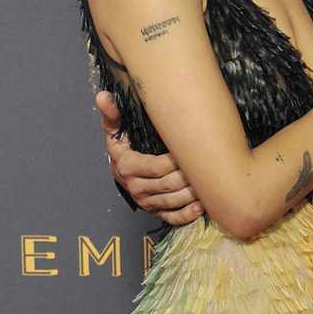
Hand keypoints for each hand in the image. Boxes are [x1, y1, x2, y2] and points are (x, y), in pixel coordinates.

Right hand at [95, 90, 203, 223]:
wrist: (121, 167)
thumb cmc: (123, 144)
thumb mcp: (115, 128)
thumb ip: (111, 113)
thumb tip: (103, 96)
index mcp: (127, 166)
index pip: (154, 167)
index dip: (174, 160)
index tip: (189, 150)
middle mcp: (135, 187)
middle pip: (167, 184)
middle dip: (188, 176)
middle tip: (207, 165)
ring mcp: (146, 202)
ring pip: (173, 201)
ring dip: (192, 194)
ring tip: (209, 182)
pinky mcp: (155, 212)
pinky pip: (172, 218)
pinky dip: (188, 214)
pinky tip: (202, 206)